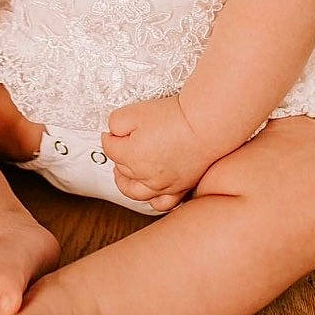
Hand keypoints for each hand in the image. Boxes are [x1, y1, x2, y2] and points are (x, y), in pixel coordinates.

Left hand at [101, 96, 211, 210]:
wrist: (205, 125)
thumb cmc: (174, 117)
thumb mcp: (135, 111)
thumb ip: (115, 123)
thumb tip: (112, 132)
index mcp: (130, 156)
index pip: (109, 149)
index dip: (108, 137)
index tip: (112, 132)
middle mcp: (144, 175)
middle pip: (122, 170)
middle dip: (118, 157)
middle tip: (119, 147)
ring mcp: (162, 185)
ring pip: (136, 193)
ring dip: (127, 184)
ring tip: (125, 176)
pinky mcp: (180, 188)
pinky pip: (162, 203)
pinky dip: (153, 200)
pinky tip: (153, 192)